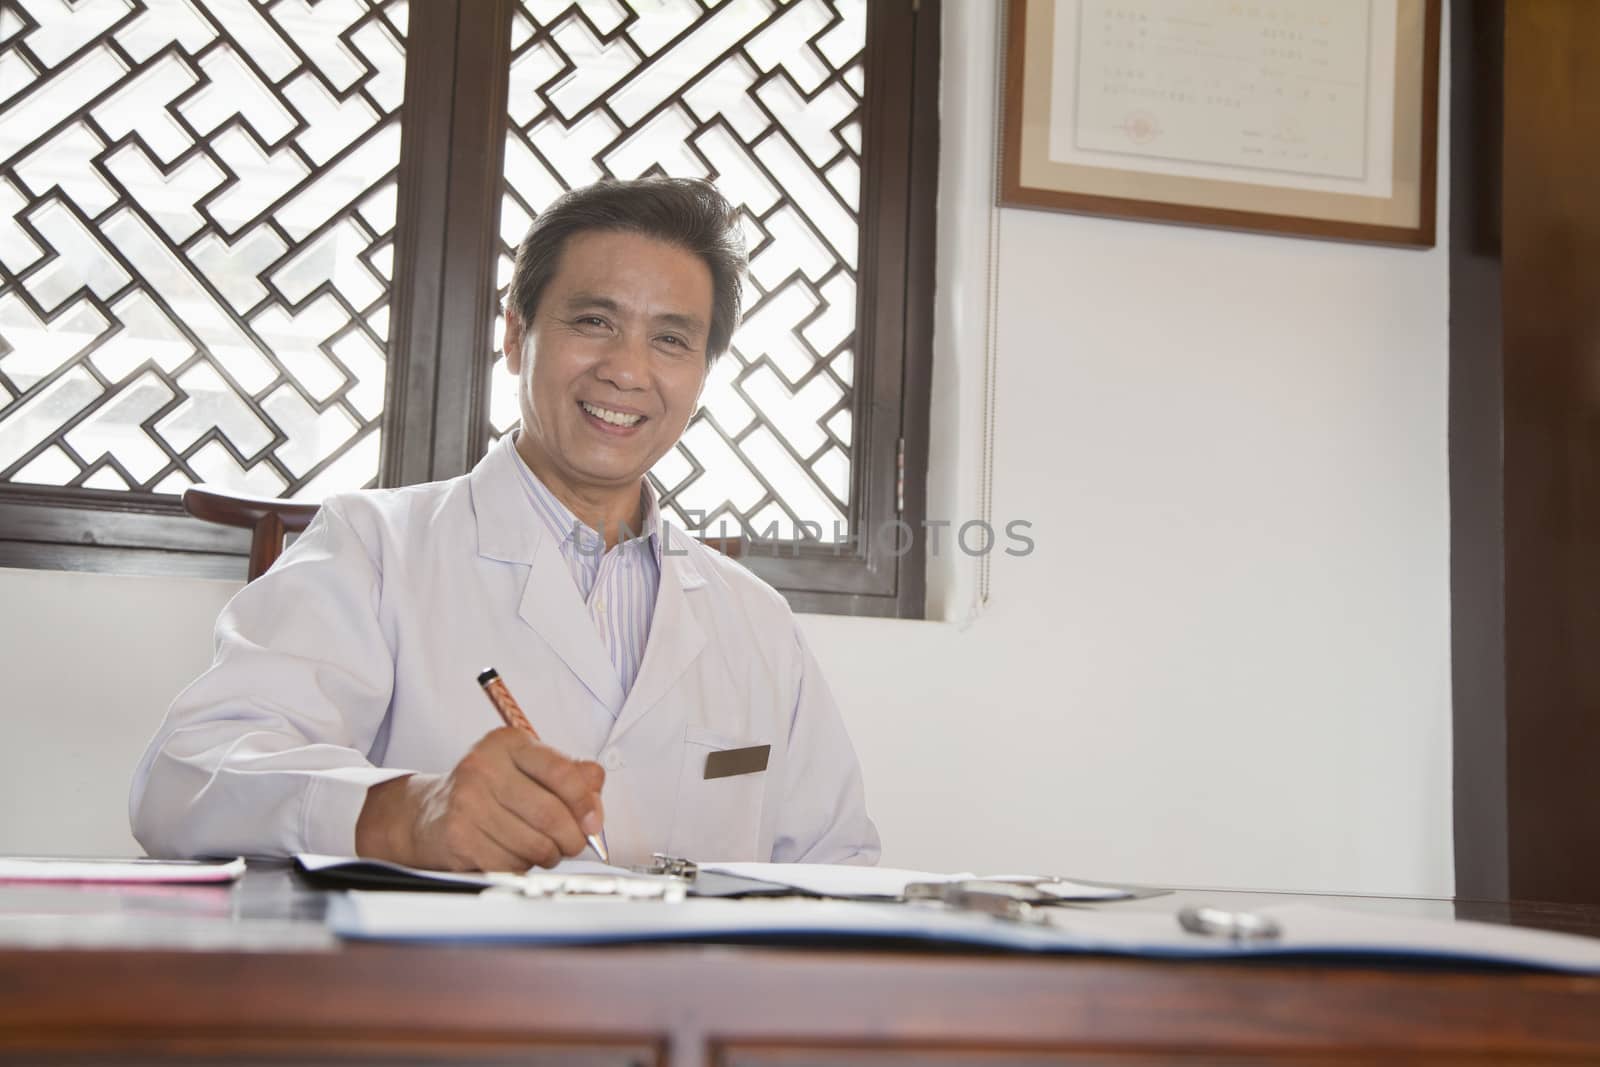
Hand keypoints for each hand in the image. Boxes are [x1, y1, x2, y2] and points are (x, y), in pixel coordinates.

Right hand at [355, 727, 605, 871]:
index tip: (593, 823)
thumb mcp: (526, 768)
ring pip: (534, 844)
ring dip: (547, 856)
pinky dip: (521, 867)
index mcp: (507, 743)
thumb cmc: (487, 791)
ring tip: (541, 849)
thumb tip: (596, 792)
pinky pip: (511, 864)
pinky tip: (512, 855)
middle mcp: (483, 766)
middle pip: (551, 814)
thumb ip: (569, 773)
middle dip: (571, 838)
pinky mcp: (458, 837)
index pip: (562, 772)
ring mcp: (467, 802)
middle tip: (572, 845)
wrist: (426, 813)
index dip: (586, 803)